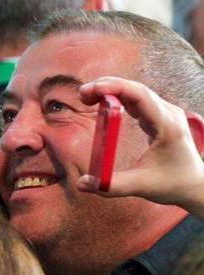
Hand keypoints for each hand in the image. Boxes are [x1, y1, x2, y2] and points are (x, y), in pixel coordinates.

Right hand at [77, 77, 203, 216]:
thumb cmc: (172, 185)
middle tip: (82, 95)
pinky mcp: (161, 116)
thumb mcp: (142, 187)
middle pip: (136, 89)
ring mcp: (166, 113)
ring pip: (136, 91)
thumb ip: (111, 186)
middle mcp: (169, 114)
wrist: (195, 186)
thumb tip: (81, 184)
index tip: (89, 92)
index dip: (114, 88)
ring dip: (112, 90)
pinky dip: (119, 96)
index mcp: (168, 127)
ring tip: (87, 98)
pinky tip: (104, 102)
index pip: (140, 96)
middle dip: (107, 86)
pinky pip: (138, 99)